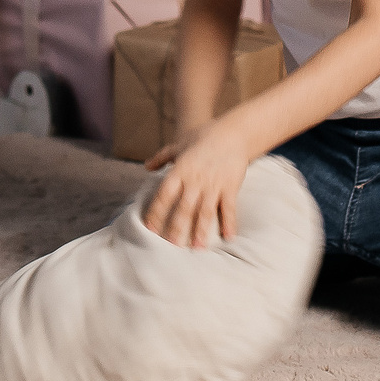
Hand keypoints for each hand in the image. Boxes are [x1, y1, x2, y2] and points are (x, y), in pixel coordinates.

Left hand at [141, 121, 254, 249]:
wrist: (233, 132)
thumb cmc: (204, 137)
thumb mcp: (179, 144)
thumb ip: (162, 157)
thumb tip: (146, 167)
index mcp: (180, 170)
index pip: (164, 194)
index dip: (156, 212)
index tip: (149, 228)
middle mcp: (195, 179)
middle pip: (184, 208)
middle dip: (176, 228)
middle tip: (170, 247)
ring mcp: (214, 184)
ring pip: (205, 211)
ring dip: (201, 231)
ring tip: (196, 248)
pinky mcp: (230, 186)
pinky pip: (229, 208)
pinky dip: (229, 222)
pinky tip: (228, 237)